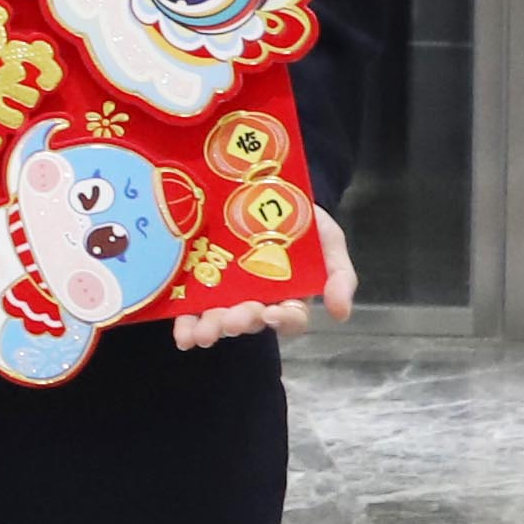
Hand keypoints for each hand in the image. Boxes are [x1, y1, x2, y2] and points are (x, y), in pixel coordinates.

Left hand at [168, 204, 360, 350]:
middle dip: (240, 323)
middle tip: (231, 321)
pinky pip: (190, 306)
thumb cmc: (303, 223)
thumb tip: (341, 314)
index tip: (271, 314)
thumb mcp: (331, 243)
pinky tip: (182, 332)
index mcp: (289, 296)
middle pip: (249, 320)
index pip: (290, 318)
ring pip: (218, 319)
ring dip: (209, 329)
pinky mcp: (199, 282)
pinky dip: (185, 323)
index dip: (282, 321)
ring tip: (200, 333)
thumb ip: (340, 276)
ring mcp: (225, 293)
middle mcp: (256, 300)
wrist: (267, 190)